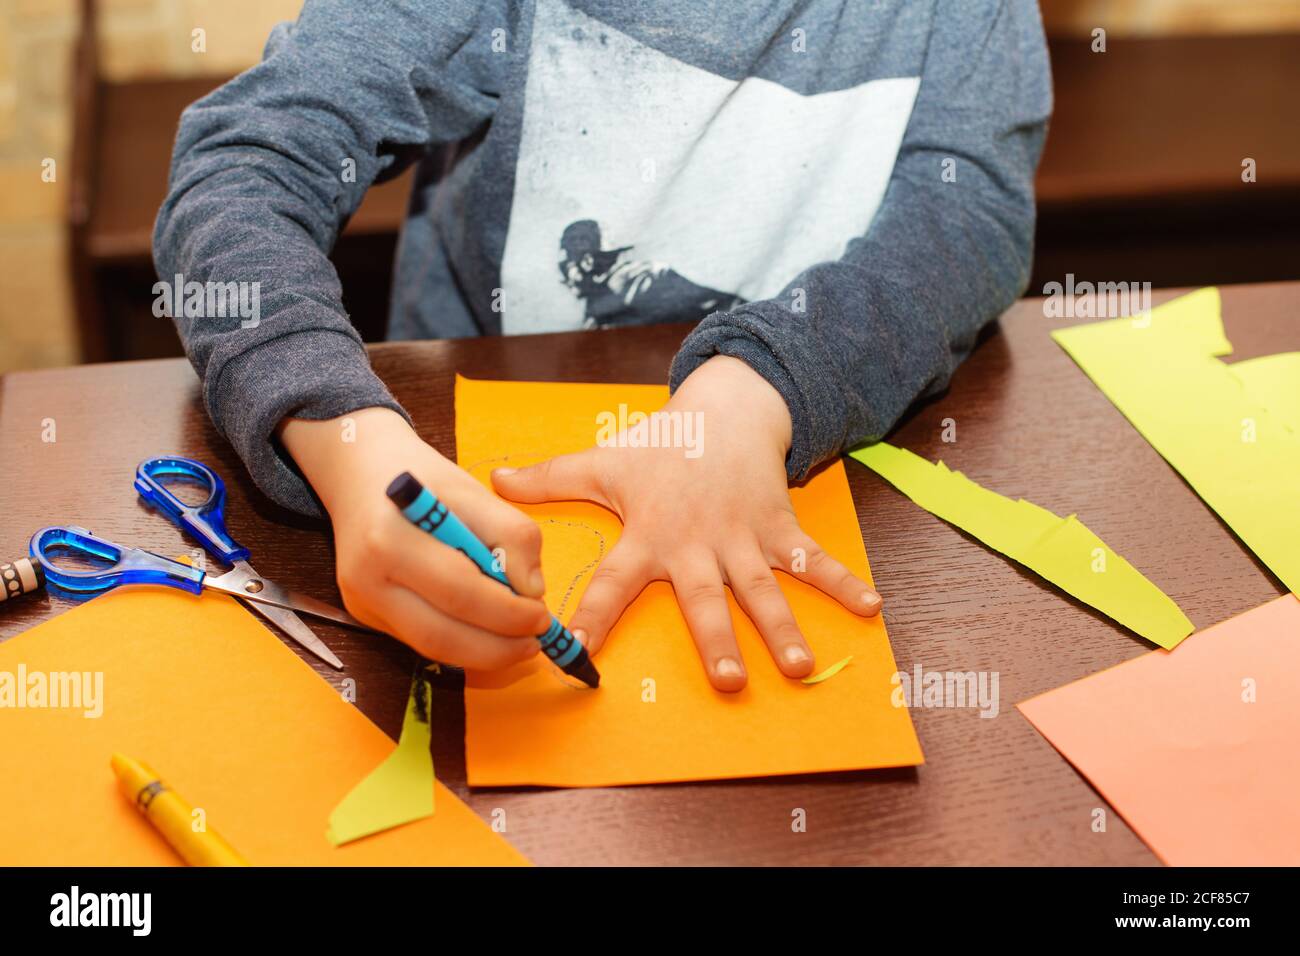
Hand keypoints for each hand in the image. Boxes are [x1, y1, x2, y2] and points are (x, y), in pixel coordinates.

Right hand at [279, 408, 550, 669]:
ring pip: (429, 649)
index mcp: (390, 540)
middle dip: (498, 647)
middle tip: (537, 640)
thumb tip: (532, 589)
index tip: (544, 616)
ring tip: (520, 643)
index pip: (459, 591)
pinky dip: (461, 643)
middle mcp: (366, 578)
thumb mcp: (472, 490)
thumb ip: (511, 533)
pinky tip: (489, 634)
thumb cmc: (421, 477)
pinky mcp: (365, 614)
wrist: (359, 470)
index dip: (508, 614)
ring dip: (482, 653)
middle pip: (440, 635)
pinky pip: (420, 641)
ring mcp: (361, 602)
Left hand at [492, 356, 881, 691]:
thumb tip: (493, 477)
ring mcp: (743, 537)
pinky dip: (844, 582)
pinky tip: (873, 609)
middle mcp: (696, 543)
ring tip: (801, 667)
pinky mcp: (779, 527)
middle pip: (705, 599)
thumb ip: (549, 477)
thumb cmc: (661, 444)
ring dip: (784, 627)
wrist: (725, 406)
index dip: (593, 618)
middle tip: (730, 683)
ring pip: (764, 589)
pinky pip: (813, 560)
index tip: (577, 658)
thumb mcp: (602, 459)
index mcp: (648, 533)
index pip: (611, 583)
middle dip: (717, 641)